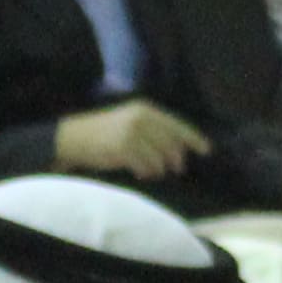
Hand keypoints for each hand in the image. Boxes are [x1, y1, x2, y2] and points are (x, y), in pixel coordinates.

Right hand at [53, 99, 206, 182]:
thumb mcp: (130, 121)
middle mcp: (140, 119)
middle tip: (176, 168)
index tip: (206, 150)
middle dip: (176, 159)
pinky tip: (141, 172)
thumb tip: (179, 150)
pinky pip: (145, 166)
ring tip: (152, 171)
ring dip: (159, 168)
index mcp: (144, 110)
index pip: (176, 125)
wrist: (74, 137)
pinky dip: (146, 172)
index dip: (193, 138)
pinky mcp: (123, 149)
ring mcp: (131, 134)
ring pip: (159, 158)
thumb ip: (153, 131)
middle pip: (171, 144)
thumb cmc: (104, 131)